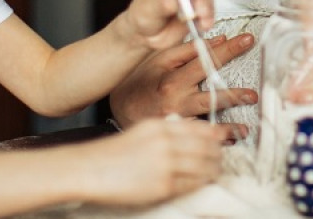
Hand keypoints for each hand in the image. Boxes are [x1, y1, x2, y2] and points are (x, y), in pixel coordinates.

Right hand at [81, 117, 226, 205]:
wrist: (89, 169)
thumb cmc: (112, 153)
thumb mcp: (140, 131)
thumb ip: (165, 129)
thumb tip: (189, 130)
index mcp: (160, 126)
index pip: (199, 128)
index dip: (215, 134)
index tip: (223, 138)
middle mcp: (166, 142)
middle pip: (206, 147)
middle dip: (218, 154)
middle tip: (221, 158)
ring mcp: (166, 164)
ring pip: (203, 166)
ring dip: (213, 170)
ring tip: (215, 172)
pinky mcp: (163, 185)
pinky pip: (191, 184)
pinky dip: (200, 183)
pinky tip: (202, 183)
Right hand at [110, 33, 257, 140]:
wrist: (119, 107)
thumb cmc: (141, 80)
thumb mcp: (160, 59)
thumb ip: (188, 49)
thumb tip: (218, 39)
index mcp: (172, 77)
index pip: (205, 60)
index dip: (228, 49)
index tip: (247, 40)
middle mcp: (175, 99)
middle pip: (210, 94)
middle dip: (234, 94)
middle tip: (253, 94)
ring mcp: (175, 119)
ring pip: (206, 122)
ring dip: (228, 126)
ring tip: (245, 129)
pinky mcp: (175, 133)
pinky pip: (198, 138)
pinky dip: (214, 139)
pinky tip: (230, 140)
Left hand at [122, 0, 214, 49]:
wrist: (146, 36)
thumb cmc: (143, 17)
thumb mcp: (147, 9)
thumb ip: (160, 4)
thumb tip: (173, 1)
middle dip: (202, 0)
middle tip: (199, 13)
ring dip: (207, 11)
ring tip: (202, 23)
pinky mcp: (197, 11)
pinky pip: (208, 13)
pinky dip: (208, 20)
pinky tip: (203, 26)